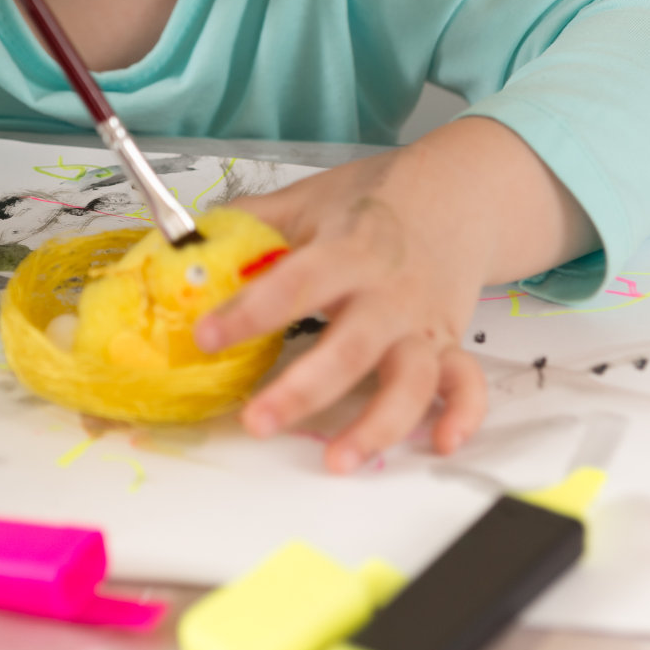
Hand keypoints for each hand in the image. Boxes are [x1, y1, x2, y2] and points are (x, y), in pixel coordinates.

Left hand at [193, 141, 492, 472]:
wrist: (458, 191)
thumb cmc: (374, 200)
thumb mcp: (309, 200)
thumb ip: (251, 224)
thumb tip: (184, 242)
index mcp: (349, 249)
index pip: (296, 283)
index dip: (250, 311)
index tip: (205, 336)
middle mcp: (388, 292)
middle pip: (351, 347)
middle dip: (304, 389)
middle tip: (257, 420)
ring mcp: (422, 322)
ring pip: (410, 380)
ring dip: (378, 424)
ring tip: (336, 459)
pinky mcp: (449, 343)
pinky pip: (465, 384)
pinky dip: (460, 415)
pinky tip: (439, 444)